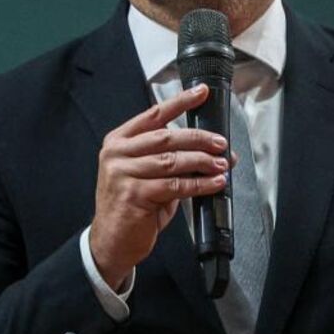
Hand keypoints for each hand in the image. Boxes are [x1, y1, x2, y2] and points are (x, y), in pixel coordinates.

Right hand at [89, 84, 231, 289]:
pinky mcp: (134, 194)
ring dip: (202, 162)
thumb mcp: (146, 175)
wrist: (112, 240)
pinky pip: (175, 185)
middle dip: (199, 138)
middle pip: (166, 137)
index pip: (153, 115)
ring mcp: (123, 173)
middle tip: (221, 143)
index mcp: (118, 141)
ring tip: (222, 164)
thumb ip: (169, 159)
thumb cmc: (132, 206)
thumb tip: (210, 150)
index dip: (180, 102)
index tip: (201, 93)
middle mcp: (117, 154)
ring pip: (172, 160)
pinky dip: (199, 184)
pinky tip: (214, 183)